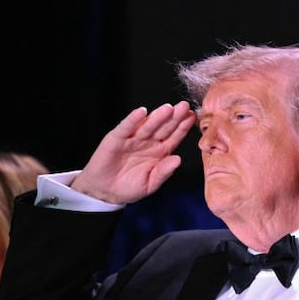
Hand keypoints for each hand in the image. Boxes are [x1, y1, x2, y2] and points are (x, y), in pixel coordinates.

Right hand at [71, 102, 197, 204]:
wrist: (106, 192)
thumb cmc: (130, 187)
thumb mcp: (151, 184)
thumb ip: (164, 172)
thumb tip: (178, 160)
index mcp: (160, 151)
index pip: (174, 137)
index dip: (182, 127)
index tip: (192, 118)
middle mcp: (148, 142)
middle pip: (163, 127)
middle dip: (174, 117)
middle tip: (184, 107)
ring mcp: (133, 138)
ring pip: (147, 125)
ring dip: (157, 116)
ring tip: (168, 109)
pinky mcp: (117, 138)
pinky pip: (126, 128)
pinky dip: (133, 120)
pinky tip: (142, 113)